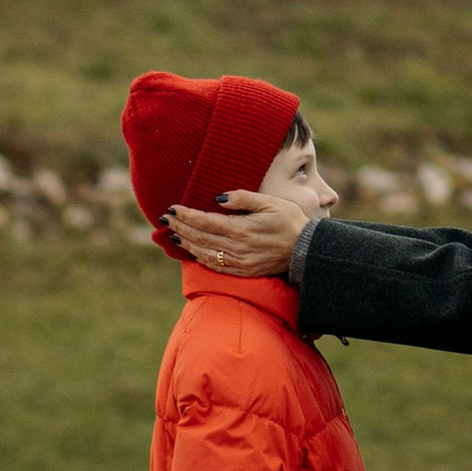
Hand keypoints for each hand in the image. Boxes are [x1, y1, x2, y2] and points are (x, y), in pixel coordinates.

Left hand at [169, 176, 333, 278]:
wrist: (307, 250)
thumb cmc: (291, 221)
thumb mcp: (270, 202)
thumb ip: (243, 198)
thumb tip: (218, 199)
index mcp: (241, 229)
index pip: (205, 222)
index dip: (186, 215)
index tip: (172, 208)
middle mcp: (236, 248)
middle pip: (200, 237)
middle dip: (180, 227)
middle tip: (165, 218)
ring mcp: (238, 262)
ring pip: (203, 252)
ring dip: (186, 242)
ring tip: (172, 233)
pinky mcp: (242, 271)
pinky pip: (214, 265)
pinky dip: (199, 257)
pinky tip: (191, 250)